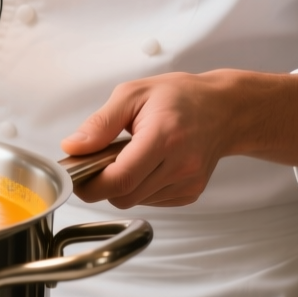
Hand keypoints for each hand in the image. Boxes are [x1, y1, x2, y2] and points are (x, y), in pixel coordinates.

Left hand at [60, 70, 297, 208]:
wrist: (224, 109)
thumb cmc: (180, 97)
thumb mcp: (133, 95)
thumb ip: (100, 123)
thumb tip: (73, 147)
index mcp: (164, 137)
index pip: (120, 179)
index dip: (91, 185)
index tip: (77, 176)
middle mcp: (180, 165)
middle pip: (125, 195)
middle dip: (103, 184)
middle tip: (100, 161)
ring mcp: (188, 183)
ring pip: (136, 201)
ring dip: (123, 185)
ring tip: (130, 156)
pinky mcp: (190, 193)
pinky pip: (152, 201)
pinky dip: (140, 188)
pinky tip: (148, 165)